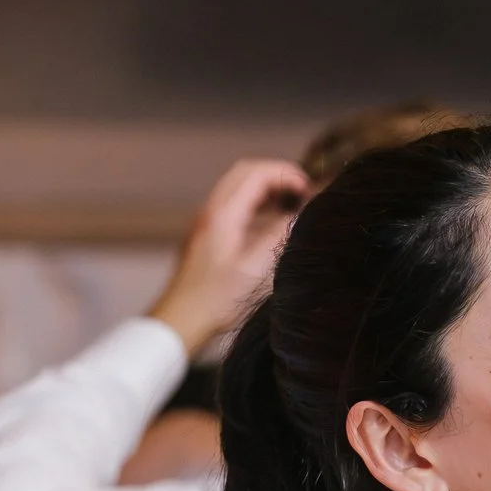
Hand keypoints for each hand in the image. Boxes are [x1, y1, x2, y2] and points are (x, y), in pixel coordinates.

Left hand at [146, 158, 310, 354]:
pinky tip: (272, 221)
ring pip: (238, 187)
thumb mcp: (256, 268)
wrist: (181, 318)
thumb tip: (302, 213)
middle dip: (277, 175)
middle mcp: (211, 211)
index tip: (310, 190)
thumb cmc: (216, 299)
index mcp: (223, 215)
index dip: (286, 175)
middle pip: (245, 173)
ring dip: (267, 188)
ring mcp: (206, 221)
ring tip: (293, 204)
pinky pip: (233, 204)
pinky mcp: (207, 233)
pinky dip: (256, 203)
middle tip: (304, 191)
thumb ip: (280, 235)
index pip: (256, 174)